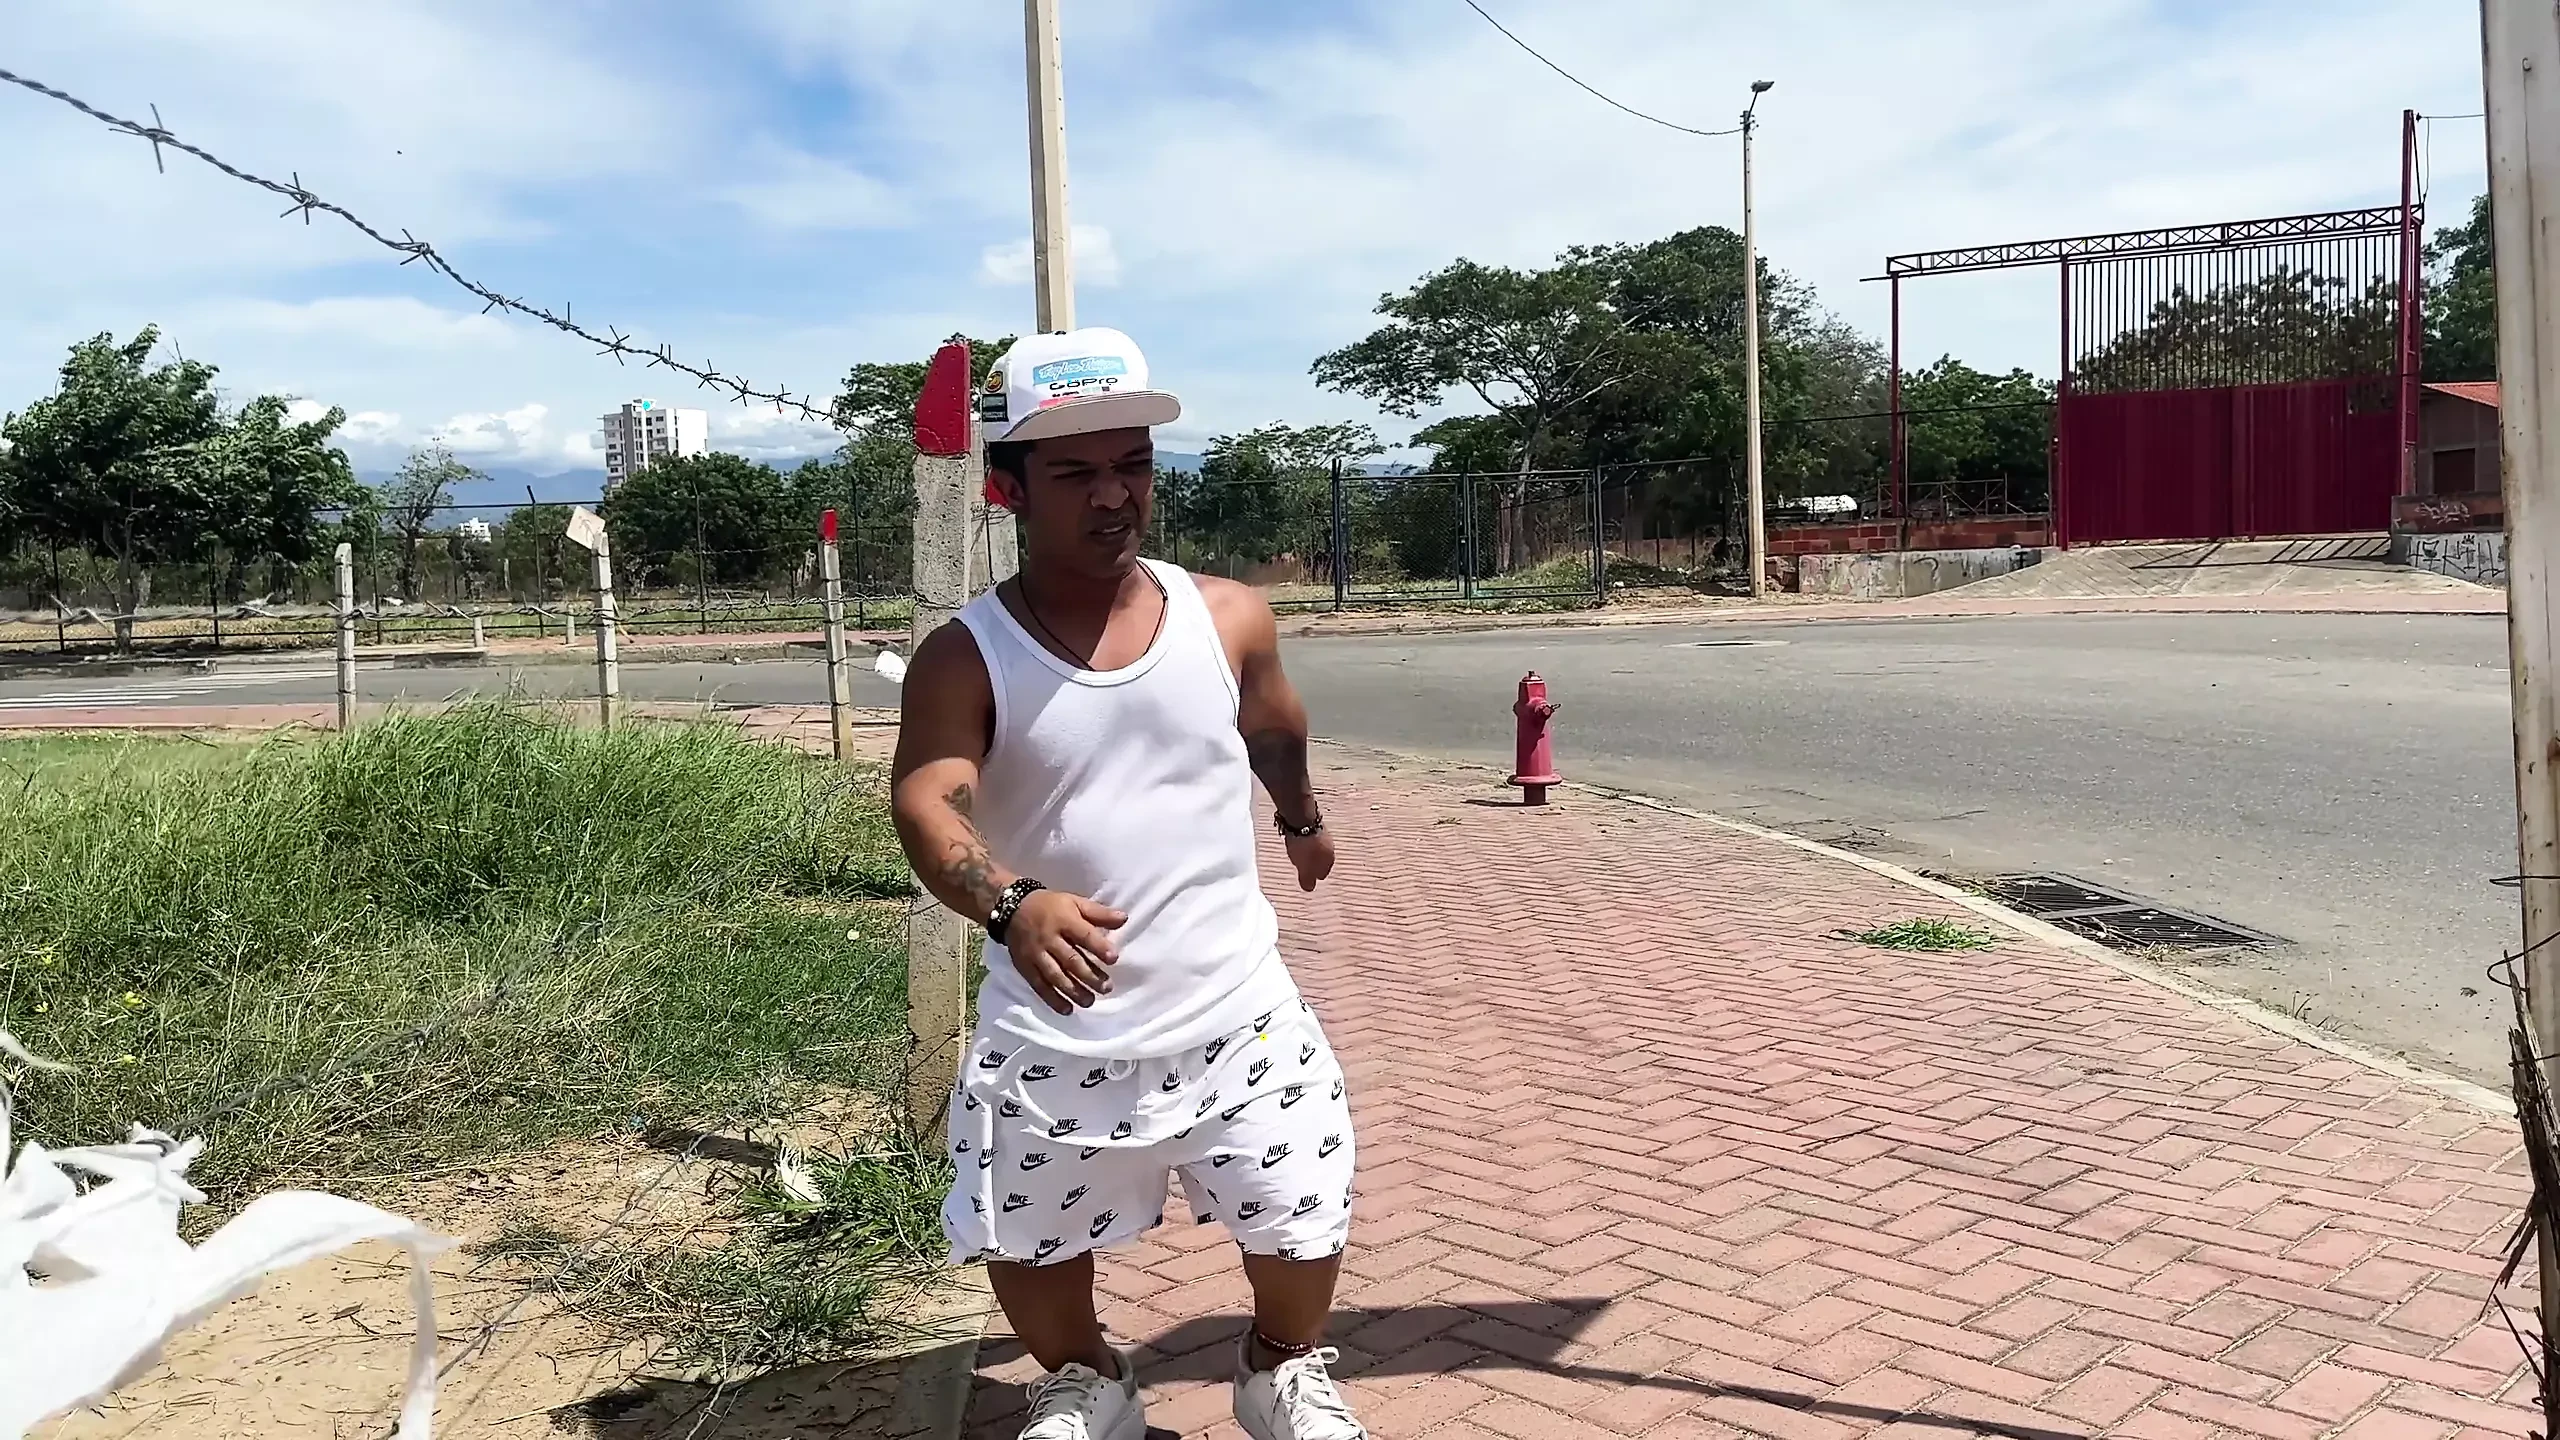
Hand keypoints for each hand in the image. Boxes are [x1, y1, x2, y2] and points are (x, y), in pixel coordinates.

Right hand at [1005, 890, 1127, 1014]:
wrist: (1012, 909)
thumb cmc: (1050, 906)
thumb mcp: (1075, 902)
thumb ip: (1099, 913)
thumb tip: (1124, 919)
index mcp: (1064, 920)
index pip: (1084, 935)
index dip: (1099, 947)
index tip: (1113, 958)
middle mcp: (1049, 939)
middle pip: (1071, 960)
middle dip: (1089, 976)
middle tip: (1106, 988)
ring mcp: (1036, 954)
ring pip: (1055, 976)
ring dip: (1073, 991)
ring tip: (1089, 1001)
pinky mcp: (1026, 967)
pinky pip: (1039, 985)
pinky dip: (1052, 999)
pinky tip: (1067, 1009)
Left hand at [1285, 829, 1334, 891]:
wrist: (1301, 819)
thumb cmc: (1304, 845)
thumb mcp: (1303, 868)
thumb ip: (1307, 879)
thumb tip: (1309, 888)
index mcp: (1329, 860)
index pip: (1322, 874)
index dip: (1313, 876)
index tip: (1306, 876)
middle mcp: (1330, 847)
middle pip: (1321, 860)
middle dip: (1312, 864)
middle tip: (1302, 865)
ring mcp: (1324, 834)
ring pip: (1318, 848)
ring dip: (1310, 851)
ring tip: (1299, 852)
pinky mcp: (1315, 823)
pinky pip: (1312, 837)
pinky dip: (1306, 841)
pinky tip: (1299, 840)